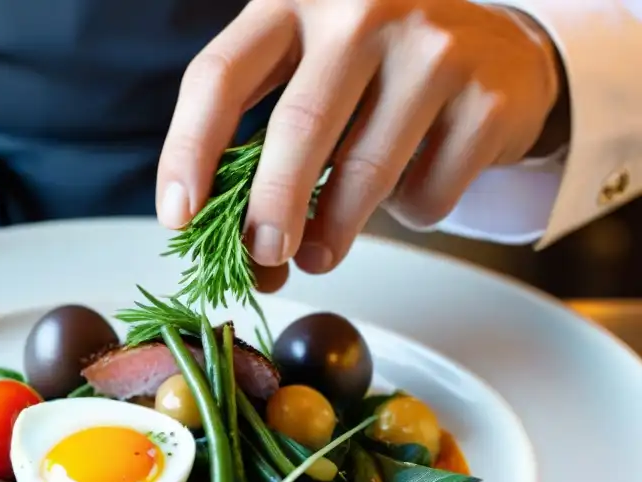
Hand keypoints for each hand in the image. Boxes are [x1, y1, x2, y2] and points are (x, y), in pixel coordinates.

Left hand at [157, 0, 563, 277]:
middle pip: (295, 128)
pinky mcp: (487, 94)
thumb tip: (237, 247)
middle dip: (269, 212)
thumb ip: (265, 138)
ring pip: (363, 172)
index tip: (178, 218)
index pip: (218, 77)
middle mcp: (362, 7)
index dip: (187, 153)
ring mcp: (433, 45)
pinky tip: (410, 192)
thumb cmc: (378, 71)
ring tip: (318, 256)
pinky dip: (411, 214)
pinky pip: (428, 191)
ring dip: (332, 235)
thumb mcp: (308, 71)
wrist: (501, 50)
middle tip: (262, 258)